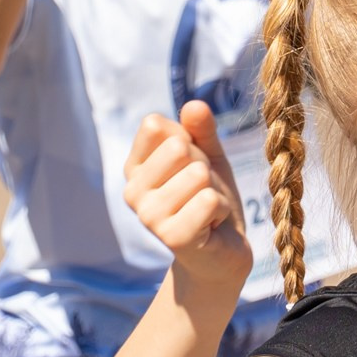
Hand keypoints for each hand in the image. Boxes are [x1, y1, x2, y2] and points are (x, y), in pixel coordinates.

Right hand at [125, 100, 253, 291]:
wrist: (224, 252)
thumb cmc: (211, 199)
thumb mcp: (209, 157)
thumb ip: (201, 130)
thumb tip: (194, 105)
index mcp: (134, 168)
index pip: (154, 125)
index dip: (186, 139)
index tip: (189, 166)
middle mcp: (132, 191)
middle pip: (178, 147)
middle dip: (204, 167)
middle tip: (203, 192)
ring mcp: (148, 216)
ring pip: (198, 174)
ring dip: (215, 191)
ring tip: (207, 211)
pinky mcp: (171, 237)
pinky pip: (209, 200)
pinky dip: (222, 210)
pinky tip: (211, 226)